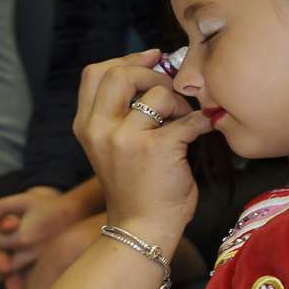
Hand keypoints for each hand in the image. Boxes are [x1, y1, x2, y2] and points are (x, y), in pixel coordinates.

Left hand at [0, 188, 76, 288]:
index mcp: (22, 237)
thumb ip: (3, 207)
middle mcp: (29, 255)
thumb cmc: (48, 206)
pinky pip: (33, 287)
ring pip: (18, 284)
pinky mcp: (48, 270)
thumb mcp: (25, 200)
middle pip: (1, 271)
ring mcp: (39, 265)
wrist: (79, 216)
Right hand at [73, 50, 207, 247]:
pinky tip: (202, 131)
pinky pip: (188, 118)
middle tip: (171, 92)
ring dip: (179, 103)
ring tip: (184, 121)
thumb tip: (155, 68)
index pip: (96, 73)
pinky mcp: (157, 149)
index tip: (152, 59)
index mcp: (86, 125)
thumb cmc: (135, 187)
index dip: (127, 59)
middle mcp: (100, 129)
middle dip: (154, 74)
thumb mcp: (111, 146)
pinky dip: (201, 122)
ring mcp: (126, 139)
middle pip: (122, 73)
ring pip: (158, 93)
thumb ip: (119, 112)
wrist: (141, 229)